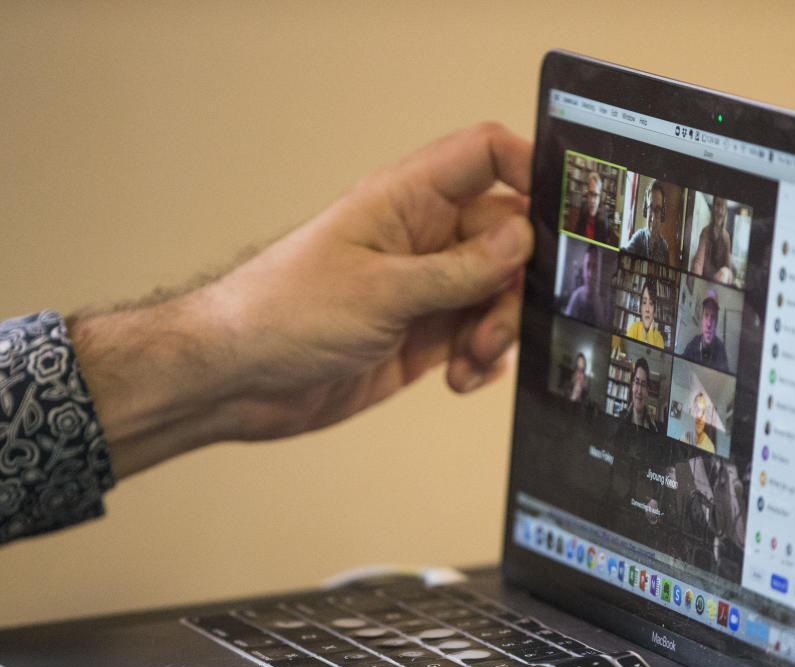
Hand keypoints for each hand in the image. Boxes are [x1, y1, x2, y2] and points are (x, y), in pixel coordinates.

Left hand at [71, 122, 533, 476]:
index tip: (559, 214)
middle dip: (514, 284)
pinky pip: (476, 340)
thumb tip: (523, 241)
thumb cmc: (280, 314)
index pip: (484, 157)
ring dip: (497, 332)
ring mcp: (422, 291)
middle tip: (493, 325)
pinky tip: (460, 378)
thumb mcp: (381, 291)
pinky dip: (481, 362)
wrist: (235, 381)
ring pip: (497, 296)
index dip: (528, 170)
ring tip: (470, 360)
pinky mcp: (420, 338)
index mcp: (405, 203)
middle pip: (507, 239)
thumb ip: (459, 270)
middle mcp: (421, 241)